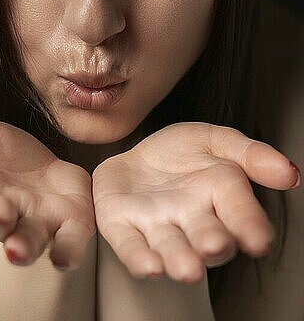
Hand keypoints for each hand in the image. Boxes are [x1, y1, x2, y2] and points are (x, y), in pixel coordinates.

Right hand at [0, 113, 95, 269]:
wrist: (43, 171)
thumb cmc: (2, 154)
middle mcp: (1, 212)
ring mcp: (34, 222)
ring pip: (27, 240)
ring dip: (22, 247)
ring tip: (18, 251)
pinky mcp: (67, 225)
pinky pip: (67, 243)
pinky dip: (67, 252)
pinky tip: (65, 259)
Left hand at [92, 121, 299, 282]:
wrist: (136, 155)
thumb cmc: (180, 153)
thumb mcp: (215, 140)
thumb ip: (250, 154)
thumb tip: (290, 173)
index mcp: (219, 194)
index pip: (240, 211)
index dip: (250, 224)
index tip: (259, 239)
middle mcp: (191, 218)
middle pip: (206, 235)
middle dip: (212, 243)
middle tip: (216, 246)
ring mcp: (156, 225)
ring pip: (171, 247)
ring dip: (178, 259)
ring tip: (187, 269)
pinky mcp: (122, 226)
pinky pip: (131, 245)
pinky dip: (139, 257)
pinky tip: (149, 266)